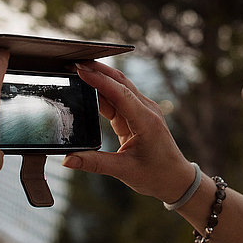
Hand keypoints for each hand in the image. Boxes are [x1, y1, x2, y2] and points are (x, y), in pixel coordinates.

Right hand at [62, 61, 195, 203]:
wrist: (176, 179)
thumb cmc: (156, 175)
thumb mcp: (124, 171)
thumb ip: (94, 163)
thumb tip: (67, 160)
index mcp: (146, 121)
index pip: (120, 93)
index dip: (99, 79)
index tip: (79, 69)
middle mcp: (146, 110)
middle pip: (120, 82)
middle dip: (98, 70)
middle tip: (73, 63)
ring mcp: (142, 111)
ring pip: (118, 88)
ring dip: (99, 78)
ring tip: (76, 71)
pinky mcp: (136, 116)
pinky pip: (117, 100)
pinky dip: (102, 93)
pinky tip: (86, 89)